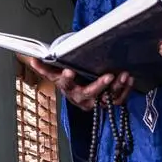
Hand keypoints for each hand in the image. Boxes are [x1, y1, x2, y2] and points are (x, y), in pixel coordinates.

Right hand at [18, 55, 134, 110]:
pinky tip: (130, 79)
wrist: (78, 93)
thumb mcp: (55, 73)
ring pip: (106, 99)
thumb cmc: (68, 79)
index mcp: (67, 88)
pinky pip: (118, 100)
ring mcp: (95, 102)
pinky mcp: (107, 103)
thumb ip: (44, 66)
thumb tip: (31, 58)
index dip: (66, 78)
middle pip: (89, 93)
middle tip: (109, 76)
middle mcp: (80, 97)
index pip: (64, 84)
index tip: (69, 72)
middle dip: (99, 86)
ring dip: (116, 87)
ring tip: (123, 75)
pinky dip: (125, 90)